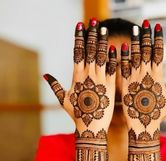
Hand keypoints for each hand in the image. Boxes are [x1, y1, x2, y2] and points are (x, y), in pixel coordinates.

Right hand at [43, 18, 116, 133]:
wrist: (91, 128)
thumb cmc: (77, 115)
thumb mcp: (63, 100)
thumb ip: (55, 86)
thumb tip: (45, 75)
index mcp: (76, 77)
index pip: (77, 52)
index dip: (79, 38)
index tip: (80, 26)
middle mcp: (88, 75)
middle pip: (89, 50)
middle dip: (91, 35)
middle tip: (94, 22)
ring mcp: (99, 80)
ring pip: (101, 56)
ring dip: (102, 41)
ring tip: (103, 29)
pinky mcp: (110, 86)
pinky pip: (112, 69)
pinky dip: (113, 58)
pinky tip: (115, 47)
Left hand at [121, 20, 165, 134]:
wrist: (142, 126)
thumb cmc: (159, 116)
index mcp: (158, 76)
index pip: (159, 52)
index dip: (158, 39)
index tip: (157, 27)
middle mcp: (146, 75)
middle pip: (146, 50)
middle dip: (146, 35)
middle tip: (145, 23)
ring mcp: (134, 79)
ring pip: (134, 56)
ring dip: (134, 41)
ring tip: (134, 29)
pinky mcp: (124, 85)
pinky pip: (122, 68)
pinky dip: (122, 57)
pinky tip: (121, 47)